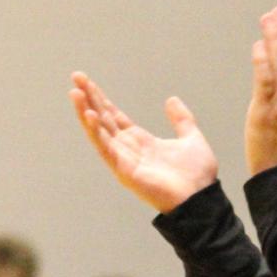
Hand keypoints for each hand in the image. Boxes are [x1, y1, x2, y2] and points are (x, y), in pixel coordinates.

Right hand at [70, 74, 218, 213]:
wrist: (201, 199)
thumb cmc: (197, 176)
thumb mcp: (191, 138)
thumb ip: (181, 120)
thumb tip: (171, 99)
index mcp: (141, 141)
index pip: (114, 115)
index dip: (101, 98)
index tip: (87, 81)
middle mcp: (128, 149)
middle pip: (103, 119)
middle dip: (89, 99)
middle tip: (76, 77)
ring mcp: (124, 160)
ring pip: (99, 132)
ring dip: (85, 112)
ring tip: (74, 92)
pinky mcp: (124, 171)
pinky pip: (106, 149)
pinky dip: (96, 133)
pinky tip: (89, 116)